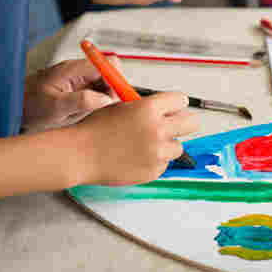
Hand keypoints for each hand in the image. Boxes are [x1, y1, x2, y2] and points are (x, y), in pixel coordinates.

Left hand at [22, 58, 119, 131]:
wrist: (14, 106)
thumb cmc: (30, 106)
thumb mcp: (56, 108)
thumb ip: (82, 101)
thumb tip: (106, 99)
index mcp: (74, 70)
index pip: (109, 64)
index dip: (117, 79)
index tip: (115, 97)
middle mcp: (78, 70)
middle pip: (110, 72)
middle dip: (113, 90)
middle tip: (104, 107)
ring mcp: (79, 77)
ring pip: (105, 82)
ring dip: (105, 97)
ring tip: (90, 111)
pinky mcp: (78, 86)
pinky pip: (97, 89)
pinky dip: (98, 100)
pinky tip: (86, 111)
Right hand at [75, 92, 199, 185]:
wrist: (79, 155)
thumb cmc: (95, 129)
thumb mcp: (121, 106)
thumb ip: (146, 107)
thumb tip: (166, 109)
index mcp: (149, 108)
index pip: (180, 100)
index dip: (175, 104)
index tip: (174, 108)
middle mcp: (158, 129)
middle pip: (192, 123)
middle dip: (183, 123)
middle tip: (173, 126)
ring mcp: (157, 152)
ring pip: (178, 146)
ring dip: (167, 145)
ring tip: (146, 145)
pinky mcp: (154, 170)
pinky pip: (164, 164)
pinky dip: (155, 162)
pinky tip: (137, 158)